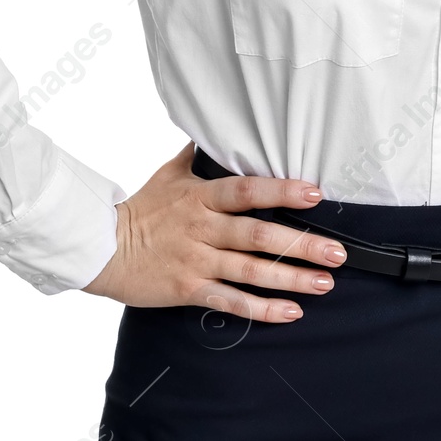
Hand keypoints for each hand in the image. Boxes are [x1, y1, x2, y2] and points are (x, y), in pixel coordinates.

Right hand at [81, 141, 344, 320]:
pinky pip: (231, 302)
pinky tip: (290, 312)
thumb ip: (198, 154)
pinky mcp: (189, 290)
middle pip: (258, 235)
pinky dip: (261, 309)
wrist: (103, 248)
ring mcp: (197, 261)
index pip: (247, 190)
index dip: (281, 190)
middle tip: (337, 251)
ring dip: (291, 278)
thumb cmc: (140, 208)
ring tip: (324, 282)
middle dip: (301, 244)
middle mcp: (203, 229)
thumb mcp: (169, 173)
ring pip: (250, 271)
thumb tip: (216, 128)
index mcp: (201, 196)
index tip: (315, 193)